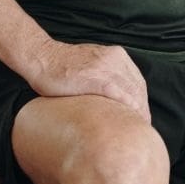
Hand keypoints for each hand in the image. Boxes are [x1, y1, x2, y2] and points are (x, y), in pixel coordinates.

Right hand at [23, 40, 149, 119]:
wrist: (41, 57)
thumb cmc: (63, 66)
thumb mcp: (92, 64)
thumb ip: (107, 75)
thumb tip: (116, 97)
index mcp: (117, 55)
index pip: (137, 81)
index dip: (142, 101)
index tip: (143, 116)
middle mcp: (114, 58)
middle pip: (138, 88)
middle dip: (143, 108)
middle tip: (143, 126)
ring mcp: (105, 66)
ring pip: (131, 92)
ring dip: (137, 111)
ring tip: (137, 127)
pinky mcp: (94, 77)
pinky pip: (117, 93)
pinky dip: (126, 107)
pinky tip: (127, 119)